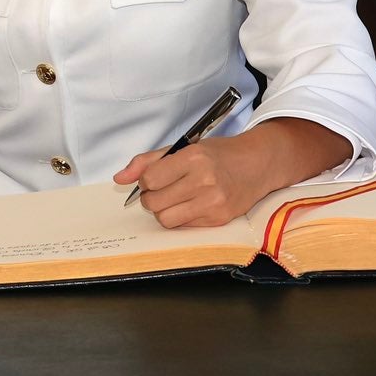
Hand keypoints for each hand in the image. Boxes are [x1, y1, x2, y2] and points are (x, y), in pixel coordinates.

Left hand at [114, 117, 350, 228]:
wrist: (256, 165)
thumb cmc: (218, 154)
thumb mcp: (184, 148)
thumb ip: (148, 161)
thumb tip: (119, 179)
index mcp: (193, 157)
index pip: (150, 179)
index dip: (146, 181)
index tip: (155, 178)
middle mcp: (204, 180)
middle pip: (154, 202)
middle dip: (151, 198)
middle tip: (163, 190)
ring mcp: (213, 202)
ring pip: (165, 219)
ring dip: (163, 211)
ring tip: (175, 199)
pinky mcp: (219, 219)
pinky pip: (183, 226)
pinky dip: (180, 218)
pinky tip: (191, 205)